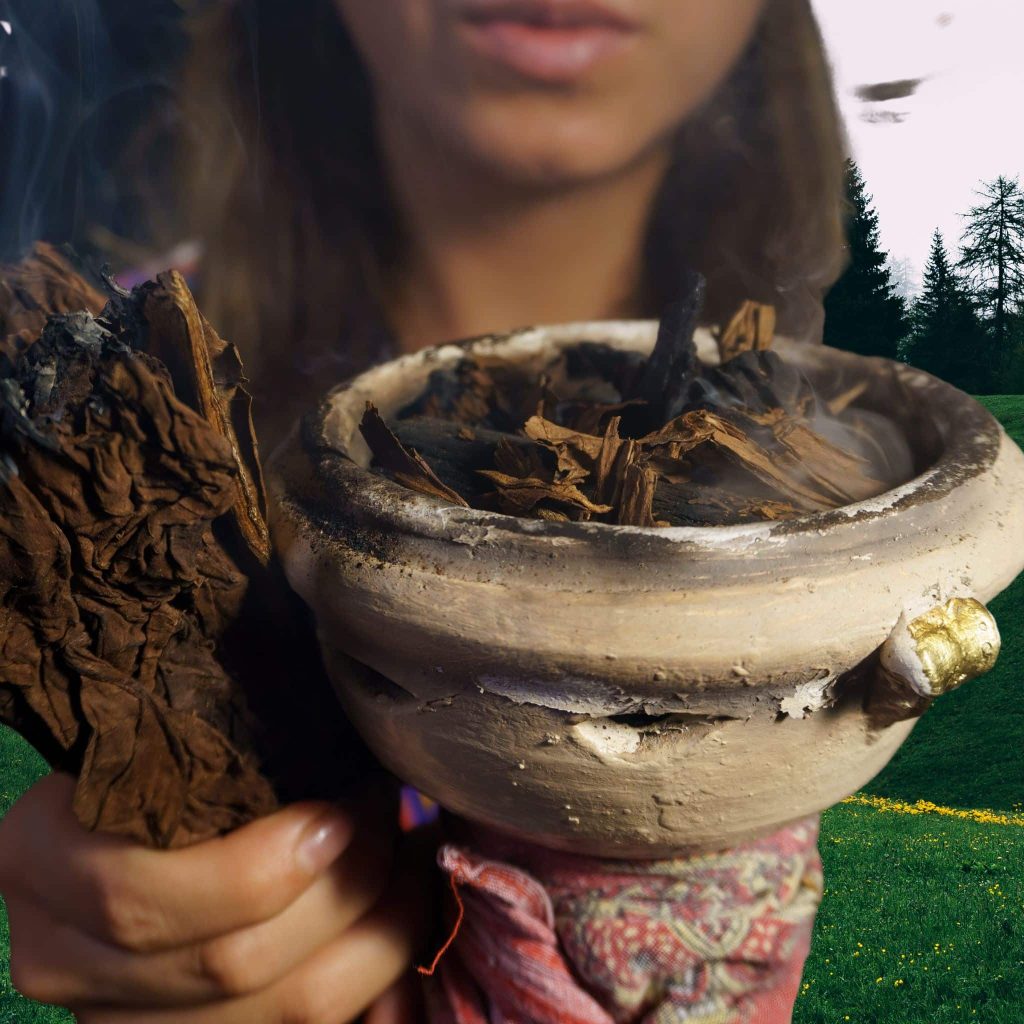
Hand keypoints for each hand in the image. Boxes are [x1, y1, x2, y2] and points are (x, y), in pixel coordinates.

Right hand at [0, 773, 433, 1021]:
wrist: (114, 833)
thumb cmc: (155, 757)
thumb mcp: (157, 741)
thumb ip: (223, 749)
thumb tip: (353, 760)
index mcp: (39, 863)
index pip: (140, 899)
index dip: (258, 867)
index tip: (339, 812)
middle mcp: (60, 960)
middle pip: (232, 962)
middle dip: (346, 886)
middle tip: (393, 816)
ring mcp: (120, 1020)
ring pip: (288, 1009)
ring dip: (380, 932)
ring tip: (414, 859)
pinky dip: (378, 989)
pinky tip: (406, 930)